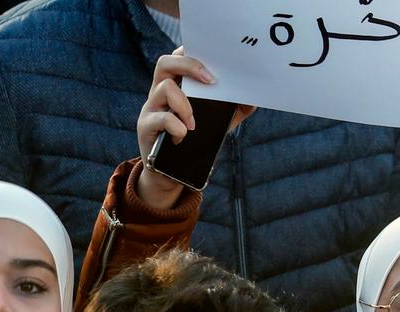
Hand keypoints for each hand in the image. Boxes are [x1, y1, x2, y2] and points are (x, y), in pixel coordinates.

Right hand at [136, 49, 254, 209]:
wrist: (171, 172)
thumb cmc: (194, 140)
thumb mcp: (218, 121)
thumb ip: (235, 108)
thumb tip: (254, 98)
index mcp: (177, 85)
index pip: (178, 57)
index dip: (191, 52)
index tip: (212, 58)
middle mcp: (160, 91)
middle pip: (165, 63)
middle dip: (189, 66)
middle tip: (211, 81)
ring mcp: (151, 108)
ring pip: (163, 88)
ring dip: (184, 104)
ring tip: (194, 122)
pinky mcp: (146, 126)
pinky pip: (161, 118)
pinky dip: (177, 127)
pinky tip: (183, 136)